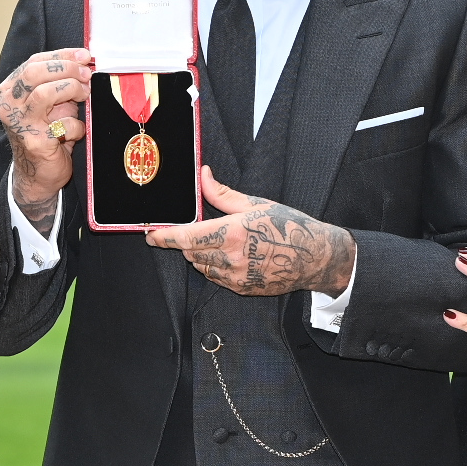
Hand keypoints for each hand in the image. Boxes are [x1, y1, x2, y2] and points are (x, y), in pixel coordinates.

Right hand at [0, 48, 93, 234]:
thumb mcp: (48, 104)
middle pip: (36, 72)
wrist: (37, 174)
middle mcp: (9, 104)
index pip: (34, 62)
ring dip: (72, 90)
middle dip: (67, 69)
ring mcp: (20, 123)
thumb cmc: (46, 134)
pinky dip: (77, 125)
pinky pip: (63, 125)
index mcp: (10, 90)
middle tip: (87, 74)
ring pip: (46, 93)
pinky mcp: (36, 142)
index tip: (85, 56)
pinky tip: (77, 131)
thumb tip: (84, 64)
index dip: (63, 55)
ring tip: (84, 96)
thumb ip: (58, 83)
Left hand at [146, 167, 356, 297]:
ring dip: (201, 256)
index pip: (185, 238)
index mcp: (231, 233)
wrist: (314, 257)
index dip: (163, 237)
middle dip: (188, 242)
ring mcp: (236, 277)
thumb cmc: (288, 226)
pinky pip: (217, 279)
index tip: (151, 235)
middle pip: (190, 253)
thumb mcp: (255, 204)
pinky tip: (232, 257)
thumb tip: (203, 177)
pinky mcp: (242, 289)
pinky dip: (215, 268)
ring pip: (202, 267)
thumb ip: (222, 194)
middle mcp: (231, 258)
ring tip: (222, 243)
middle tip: (201, 231)